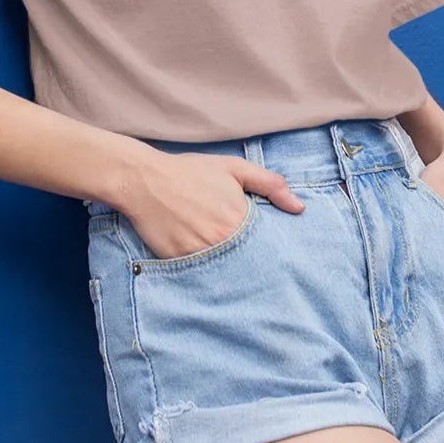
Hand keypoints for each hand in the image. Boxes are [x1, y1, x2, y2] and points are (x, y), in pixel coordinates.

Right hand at [121, 151, 303, 261]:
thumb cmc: (190, 172)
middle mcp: (221, 240)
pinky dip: (207, 272)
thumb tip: (299, 208)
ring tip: (235, 268)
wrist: (144, 180)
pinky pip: (200, 274)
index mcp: (239, 218)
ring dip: (232, 270)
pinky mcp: (178, 262)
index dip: (270, 249)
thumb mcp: (234, 168)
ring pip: (226, 270)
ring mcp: (199, 253)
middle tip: (259, 268)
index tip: (275, 253)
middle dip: (254, 263)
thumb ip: (271, 185)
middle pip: (248, 261)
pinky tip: (210, 269)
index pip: (266, 244)